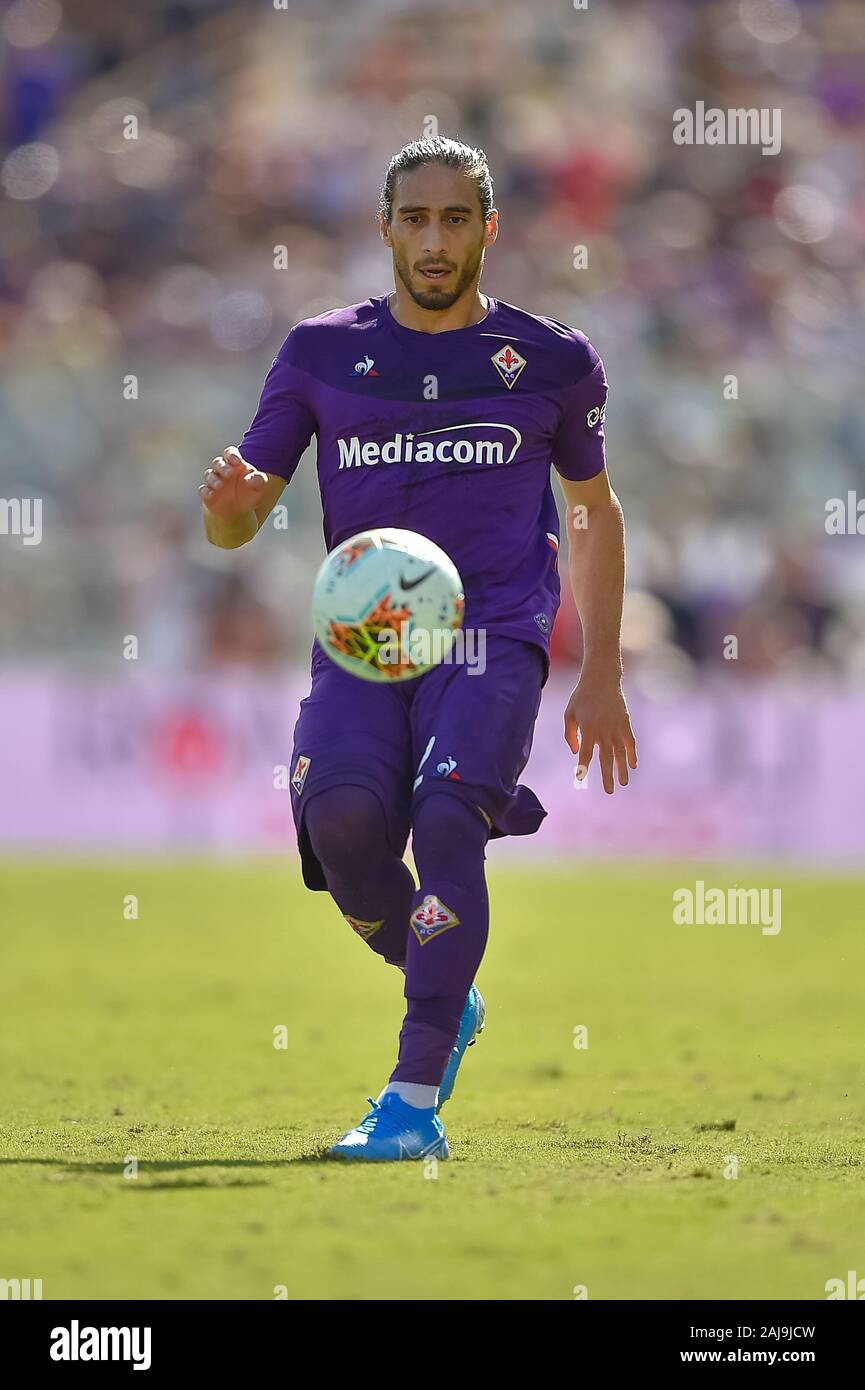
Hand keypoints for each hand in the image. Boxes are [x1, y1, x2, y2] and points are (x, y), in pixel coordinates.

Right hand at [199, 446, 268, 520]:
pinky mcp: (208, 494)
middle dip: (222, 466)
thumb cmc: (250, 492)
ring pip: (209, 475)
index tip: (237, 461)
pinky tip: (211, 495)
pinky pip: (203, 490)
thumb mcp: (259, 487)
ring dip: (213, 479)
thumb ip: (259, 480)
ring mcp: (214, 482)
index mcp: (235, 464)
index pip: (230, 453)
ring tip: (220, 485)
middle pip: (218, 462)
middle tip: (229, 473)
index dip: (231, 454)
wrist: (241, 511)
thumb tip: (250, 479)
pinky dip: (206, 491)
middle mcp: (223, 471)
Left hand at [564, 668, 636, 793]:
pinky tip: (633, 765)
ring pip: (620, 753)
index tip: (581, 780)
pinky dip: (632, 754)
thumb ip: (571, 734)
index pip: (586, 755)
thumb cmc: (581, 697)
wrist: (601, 678)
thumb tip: (577, 752)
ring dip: (622, 769)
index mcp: (588, 729)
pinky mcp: (626, 722)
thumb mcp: (569, 713)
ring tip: (623, 783)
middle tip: (609, 791)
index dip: (583, 768)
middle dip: (607, 776)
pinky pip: (630, 742)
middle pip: (606, 758)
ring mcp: (616, 727)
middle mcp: (603, 731)